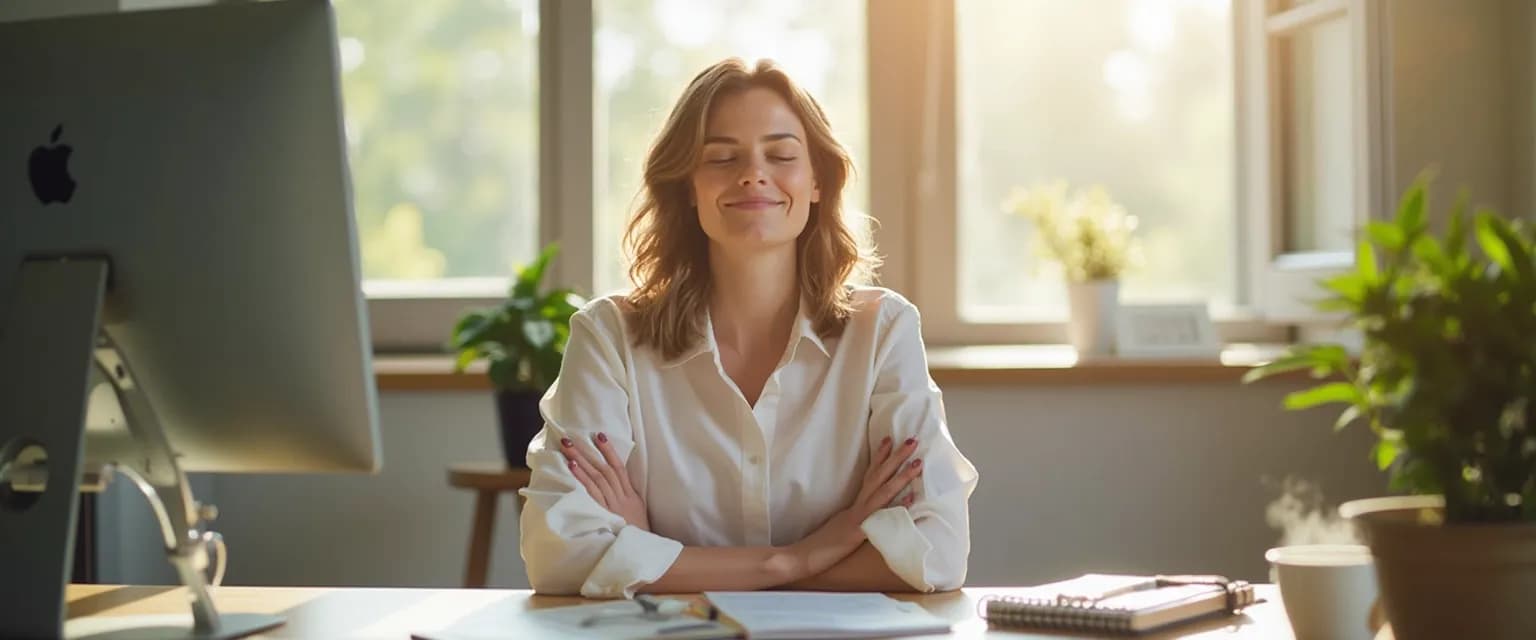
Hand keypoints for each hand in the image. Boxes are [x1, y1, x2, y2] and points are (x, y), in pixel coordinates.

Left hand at [561, 432, 649, 530]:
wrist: (644, 553)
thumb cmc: (639, 536)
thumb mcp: (638, 513)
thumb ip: (628, 498)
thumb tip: (617, 483)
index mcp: (631, 496)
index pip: (619, 468)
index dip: (609, 451)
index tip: (599, 435)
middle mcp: (622, 498)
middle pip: (603, 469)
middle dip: (587, 451)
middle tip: (570, 437)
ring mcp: (613, 506)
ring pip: (596, 477)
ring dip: (581, 460)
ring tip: (568, 447)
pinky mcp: (605, 515)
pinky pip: (592, 493)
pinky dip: (582, 479)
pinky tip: (573, 467)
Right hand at [782, 436, 922, 581]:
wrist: (801, 557)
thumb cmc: (820, 547)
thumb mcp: (840, 528)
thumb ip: (853, 519)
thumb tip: (865, 514)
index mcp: (853, 505)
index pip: (869, 476)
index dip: (879, 458)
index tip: (889, 438)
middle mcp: (856, 507)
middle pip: (878, 477)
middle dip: (896, 457)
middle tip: (913, 439)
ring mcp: (858, 518)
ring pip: (882, 492)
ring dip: (901, 476)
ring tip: (918, 462)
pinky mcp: (858, 532)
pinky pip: (880, 517)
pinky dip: (896, 506)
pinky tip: (911, 498)